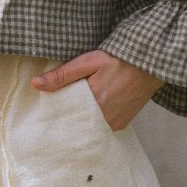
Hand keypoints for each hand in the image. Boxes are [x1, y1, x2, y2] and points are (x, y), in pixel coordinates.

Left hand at [31, 50, 164, 130]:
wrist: (150, 64)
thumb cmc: (118, 59)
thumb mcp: (88, 62)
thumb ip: (63, 74)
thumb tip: (36, 84)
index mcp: (93, 104)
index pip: (65, 117)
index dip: (53, 116)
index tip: (42, 115)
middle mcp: (105, 120)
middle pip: (76, 124)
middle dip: (66, 119)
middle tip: (52, 114)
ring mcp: (115, 124)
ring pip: (89, 127)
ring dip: (80, 119)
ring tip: (69, 110)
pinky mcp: (122, 125)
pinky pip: (101, 127)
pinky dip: (93, 121)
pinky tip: (87, 111)